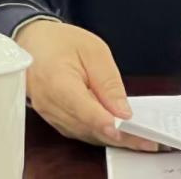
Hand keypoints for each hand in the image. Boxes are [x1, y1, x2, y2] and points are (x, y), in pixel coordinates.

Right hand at [14, 19, 156, 151]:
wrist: (33, 42)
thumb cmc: (61, 42)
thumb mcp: (93, 50)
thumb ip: (108, 82)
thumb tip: (122, 111)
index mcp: (57, 82)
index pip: (83, 109)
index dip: (105, 122)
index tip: (125, 129)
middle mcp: (50, 104)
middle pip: (87, 127)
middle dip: (118, 136)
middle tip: (147, 139)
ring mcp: (50, 115)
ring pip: (85, 134)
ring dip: (111, 138)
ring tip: (140, 139)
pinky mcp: (55, 120)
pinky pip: (79, 131)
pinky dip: (99, 133)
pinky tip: (119, 133)